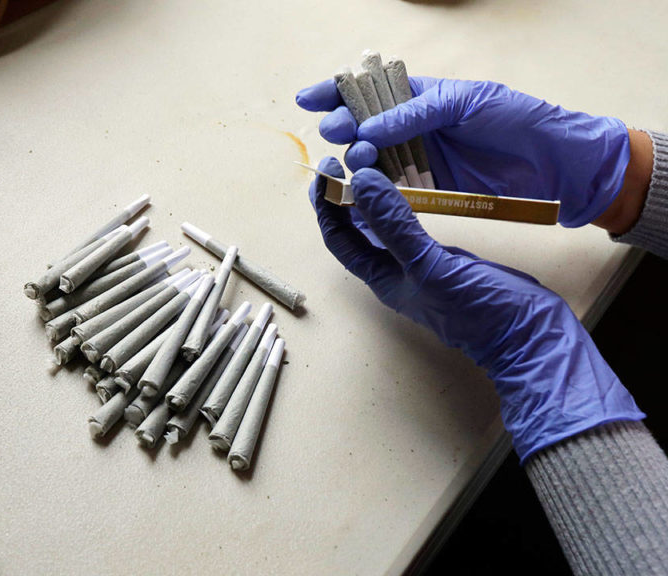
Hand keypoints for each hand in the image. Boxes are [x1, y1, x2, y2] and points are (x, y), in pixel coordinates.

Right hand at [297, 77, 638, 228]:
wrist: (557, 163)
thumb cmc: (518, 120)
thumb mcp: (466, 103)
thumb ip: (416, 114)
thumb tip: (370, 129)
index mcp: (421, 96)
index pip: (369, 90)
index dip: (336, 93)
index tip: (310, 99)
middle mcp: (413, 127)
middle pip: (361, 127)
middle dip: (341, 127)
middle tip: (337, 133)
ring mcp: (418, 160)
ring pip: (371, 160)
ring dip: (355, 160)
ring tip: (355, 160)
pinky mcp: (427, 191)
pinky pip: (390, 190)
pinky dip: (371, 192)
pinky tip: (359, 192)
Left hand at [309, 157, 643, 460]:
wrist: (527, 334)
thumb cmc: (478, 310)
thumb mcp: (431, 265)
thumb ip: (396, 226)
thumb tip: (362, 183)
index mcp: (383, 279)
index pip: (340, 240)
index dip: (327, 207)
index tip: (325, 172)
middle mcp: (396, 273)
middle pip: (357, 232)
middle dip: (345, 198)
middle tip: (342, 159)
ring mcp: (421, 266)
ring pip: (385, 227)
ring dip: (373, 198)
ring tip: (368, 163)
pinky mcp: (446, 259)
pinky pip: (413, 225)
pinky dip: (405, 203)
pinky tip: (410, 185)